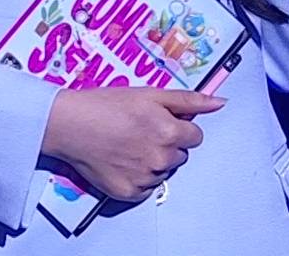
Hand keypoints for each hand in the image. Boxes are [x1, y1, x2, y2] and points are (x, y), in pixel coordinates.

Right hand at [39, 88, 223, 201]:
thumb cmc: (106, 104)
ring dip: (152, 161)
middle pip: (179, 155)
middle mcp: (160, 158)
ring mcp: (144, 178)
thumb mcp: (149, 94)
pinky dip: (137, 177)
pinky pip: (145, 188)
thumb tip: (220, 103)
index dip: (178, 128)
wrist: (68, 124)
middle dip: (166, 144)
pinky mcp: (128, 192)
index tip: (159, 122)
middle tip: (139, 132)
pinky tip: (120, 160)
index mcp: (169, 132)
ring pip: (162, 171)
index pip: (195, 137)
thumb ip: (188, 100)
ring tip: (126, 145)